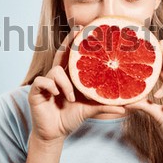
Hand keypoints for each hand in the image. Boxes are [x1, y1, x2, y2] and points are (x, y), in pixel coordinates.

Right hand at [28, 26, 125, 142]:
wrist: (55, 134)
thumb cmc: (71, 118)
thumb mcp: (90, 110)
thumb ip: (105, 106)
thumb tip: (126, 108)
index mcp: (70, 77)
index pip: (73, 57)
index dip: (78, 42)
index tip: (86, 28)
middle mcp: (58, 76)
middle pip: (61, 53)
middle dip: (69, 40)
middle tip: (77, 28)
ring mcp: (46, 82)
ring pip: (55, 70)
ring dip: (65, 84)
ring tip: (71, 98)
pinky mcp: (36, 91)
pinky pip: (42, 81)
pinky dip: (51, 86)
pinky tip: (58, 95)